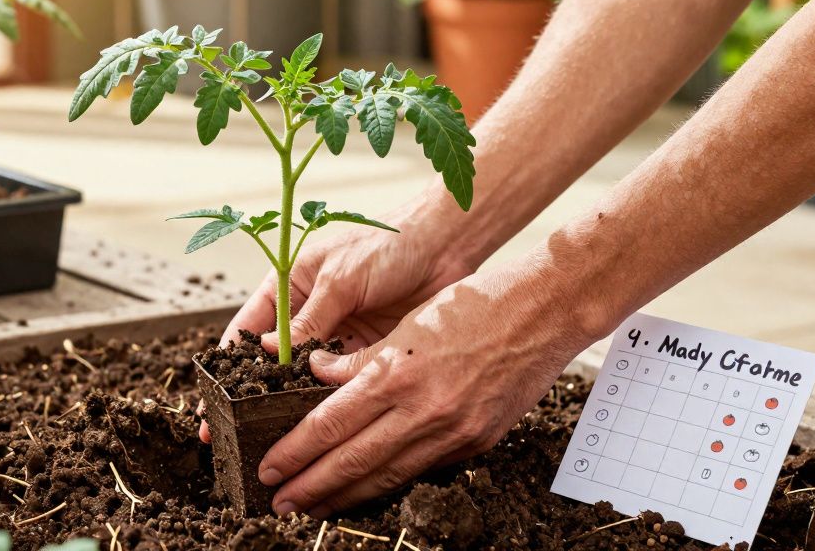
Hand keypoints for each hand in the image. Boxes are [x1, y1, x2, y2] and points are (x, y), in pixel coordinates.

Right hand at [198, 206, 470, 441]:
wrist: (444, 246)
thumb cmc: (386, 244)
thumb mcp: (341, 278)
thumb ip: (310, 317)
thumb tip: (269, 352)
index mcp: (288, 288)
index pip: (246, 332)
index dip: (226, 367)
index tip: (211, 402)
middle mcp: (306, 316)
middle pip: (271, 365)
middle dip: (252, 398)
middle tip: (234, 435)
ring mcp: (335, 338)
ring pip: (304, 381)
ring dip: (291, 407)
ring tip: (272, 442)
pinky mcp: (365, 355)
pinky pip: (341, 386)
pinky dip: (330, 406)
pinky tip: (319, 431)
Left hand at [259, 266, 588, 516]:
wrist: (544, 312)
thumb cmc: (473, 307)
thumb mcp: (407, 324)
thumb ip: (361, 358)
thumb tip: (318, 375)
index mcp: (397, 373)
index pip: (331, 424)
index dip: (297, 451)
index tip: (270, 467)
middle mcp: (423, 409)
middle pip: (353, 460)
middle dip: (312, 486)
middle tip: (279, 503)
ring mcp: (453, 432)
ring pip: (387, 475)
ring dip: (346, 495)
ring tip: (315, 508)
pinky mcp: (476, 442)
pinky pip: (423, 469)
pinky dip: (390, 482)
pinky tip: (368, 490)